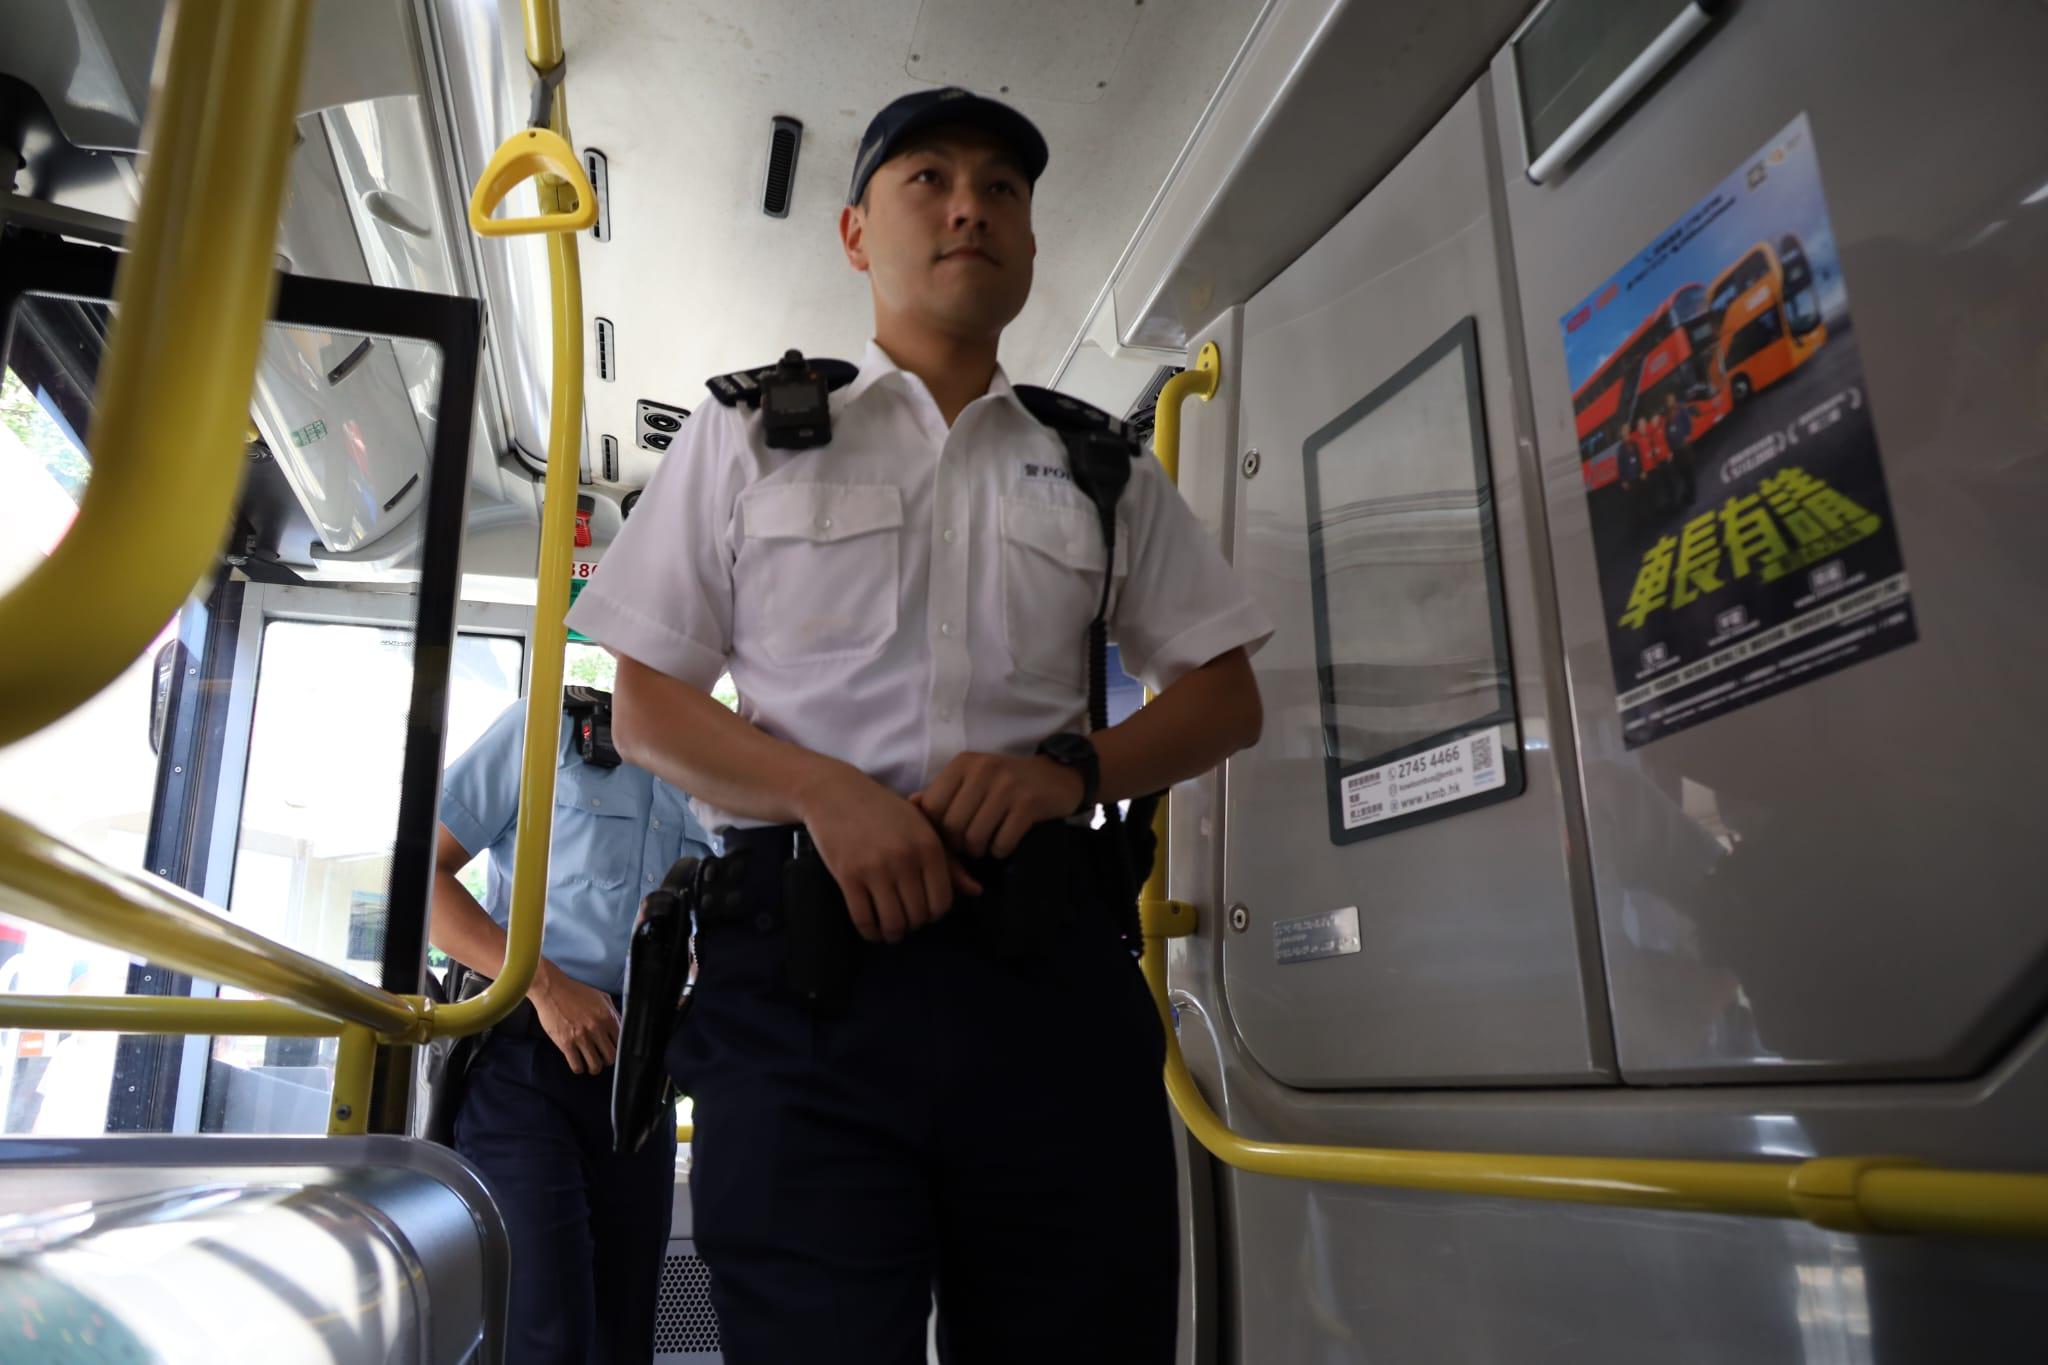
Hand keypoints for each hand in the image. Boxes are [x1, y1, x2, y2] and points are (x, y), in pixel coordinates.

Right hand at [531, 962, 620, 1074]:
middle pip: (610, 1057)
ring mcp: (581, 1037)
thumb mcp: (601, 997)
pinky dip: (579, 1068)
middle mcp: (596, 1028)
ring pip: (595, 1065)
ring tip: (590, 1064)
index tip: (612, 1050)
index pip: (621, 1042)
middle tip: (602, 1058)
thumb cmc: (576, 991)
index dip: (618, 1048)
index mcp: (607, 1017)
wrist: (552, 989)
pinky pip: (577, 1066)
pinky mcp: (565, 1043)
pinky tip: (578, 1063)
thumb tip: (620, 1027)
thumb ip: (613, 1012)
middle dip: (607, 1060)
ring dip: (594, 1067)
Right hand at [799, 765, 981, 944]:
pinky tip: (872, 929)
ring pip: (893, 922)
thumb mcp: (922, 827)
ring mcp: (875, 868)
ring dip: (893, 933)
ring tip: (891, 931)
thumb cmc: (884, 810)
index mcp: (929, 845)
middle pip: (918, 916)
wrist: (836, 793)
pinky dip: (870, 932)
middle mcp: (906, 858)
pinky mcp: (848, 876)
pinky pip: (864, 919)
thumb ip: (949, 861)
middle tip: (906, 920)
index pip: (942, 901)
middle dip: (914, 924)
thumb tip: (976, 892)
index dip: (935, 914)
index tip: (925, 912)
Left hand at [914, 752, 1083, 860]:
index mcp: (963, 763)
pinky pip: (1001, 843)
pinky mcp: (1028, 804)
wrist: (1056, 776)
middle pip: (952, 827)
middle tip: (970, 843)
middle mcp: (983, 770)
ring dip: (979, 850)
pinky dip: (1001, 850)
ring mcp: (1007, 786)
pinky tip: (1005, 842)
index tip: (951, 834)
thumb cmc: (1006, 782)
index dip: (937, 829)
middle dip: (959, 844)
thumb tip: (912, 804)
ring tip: (986, 844)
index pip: (932, 808)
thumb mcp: (972, 779)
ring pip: (975, 838)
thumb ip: (942, 792)